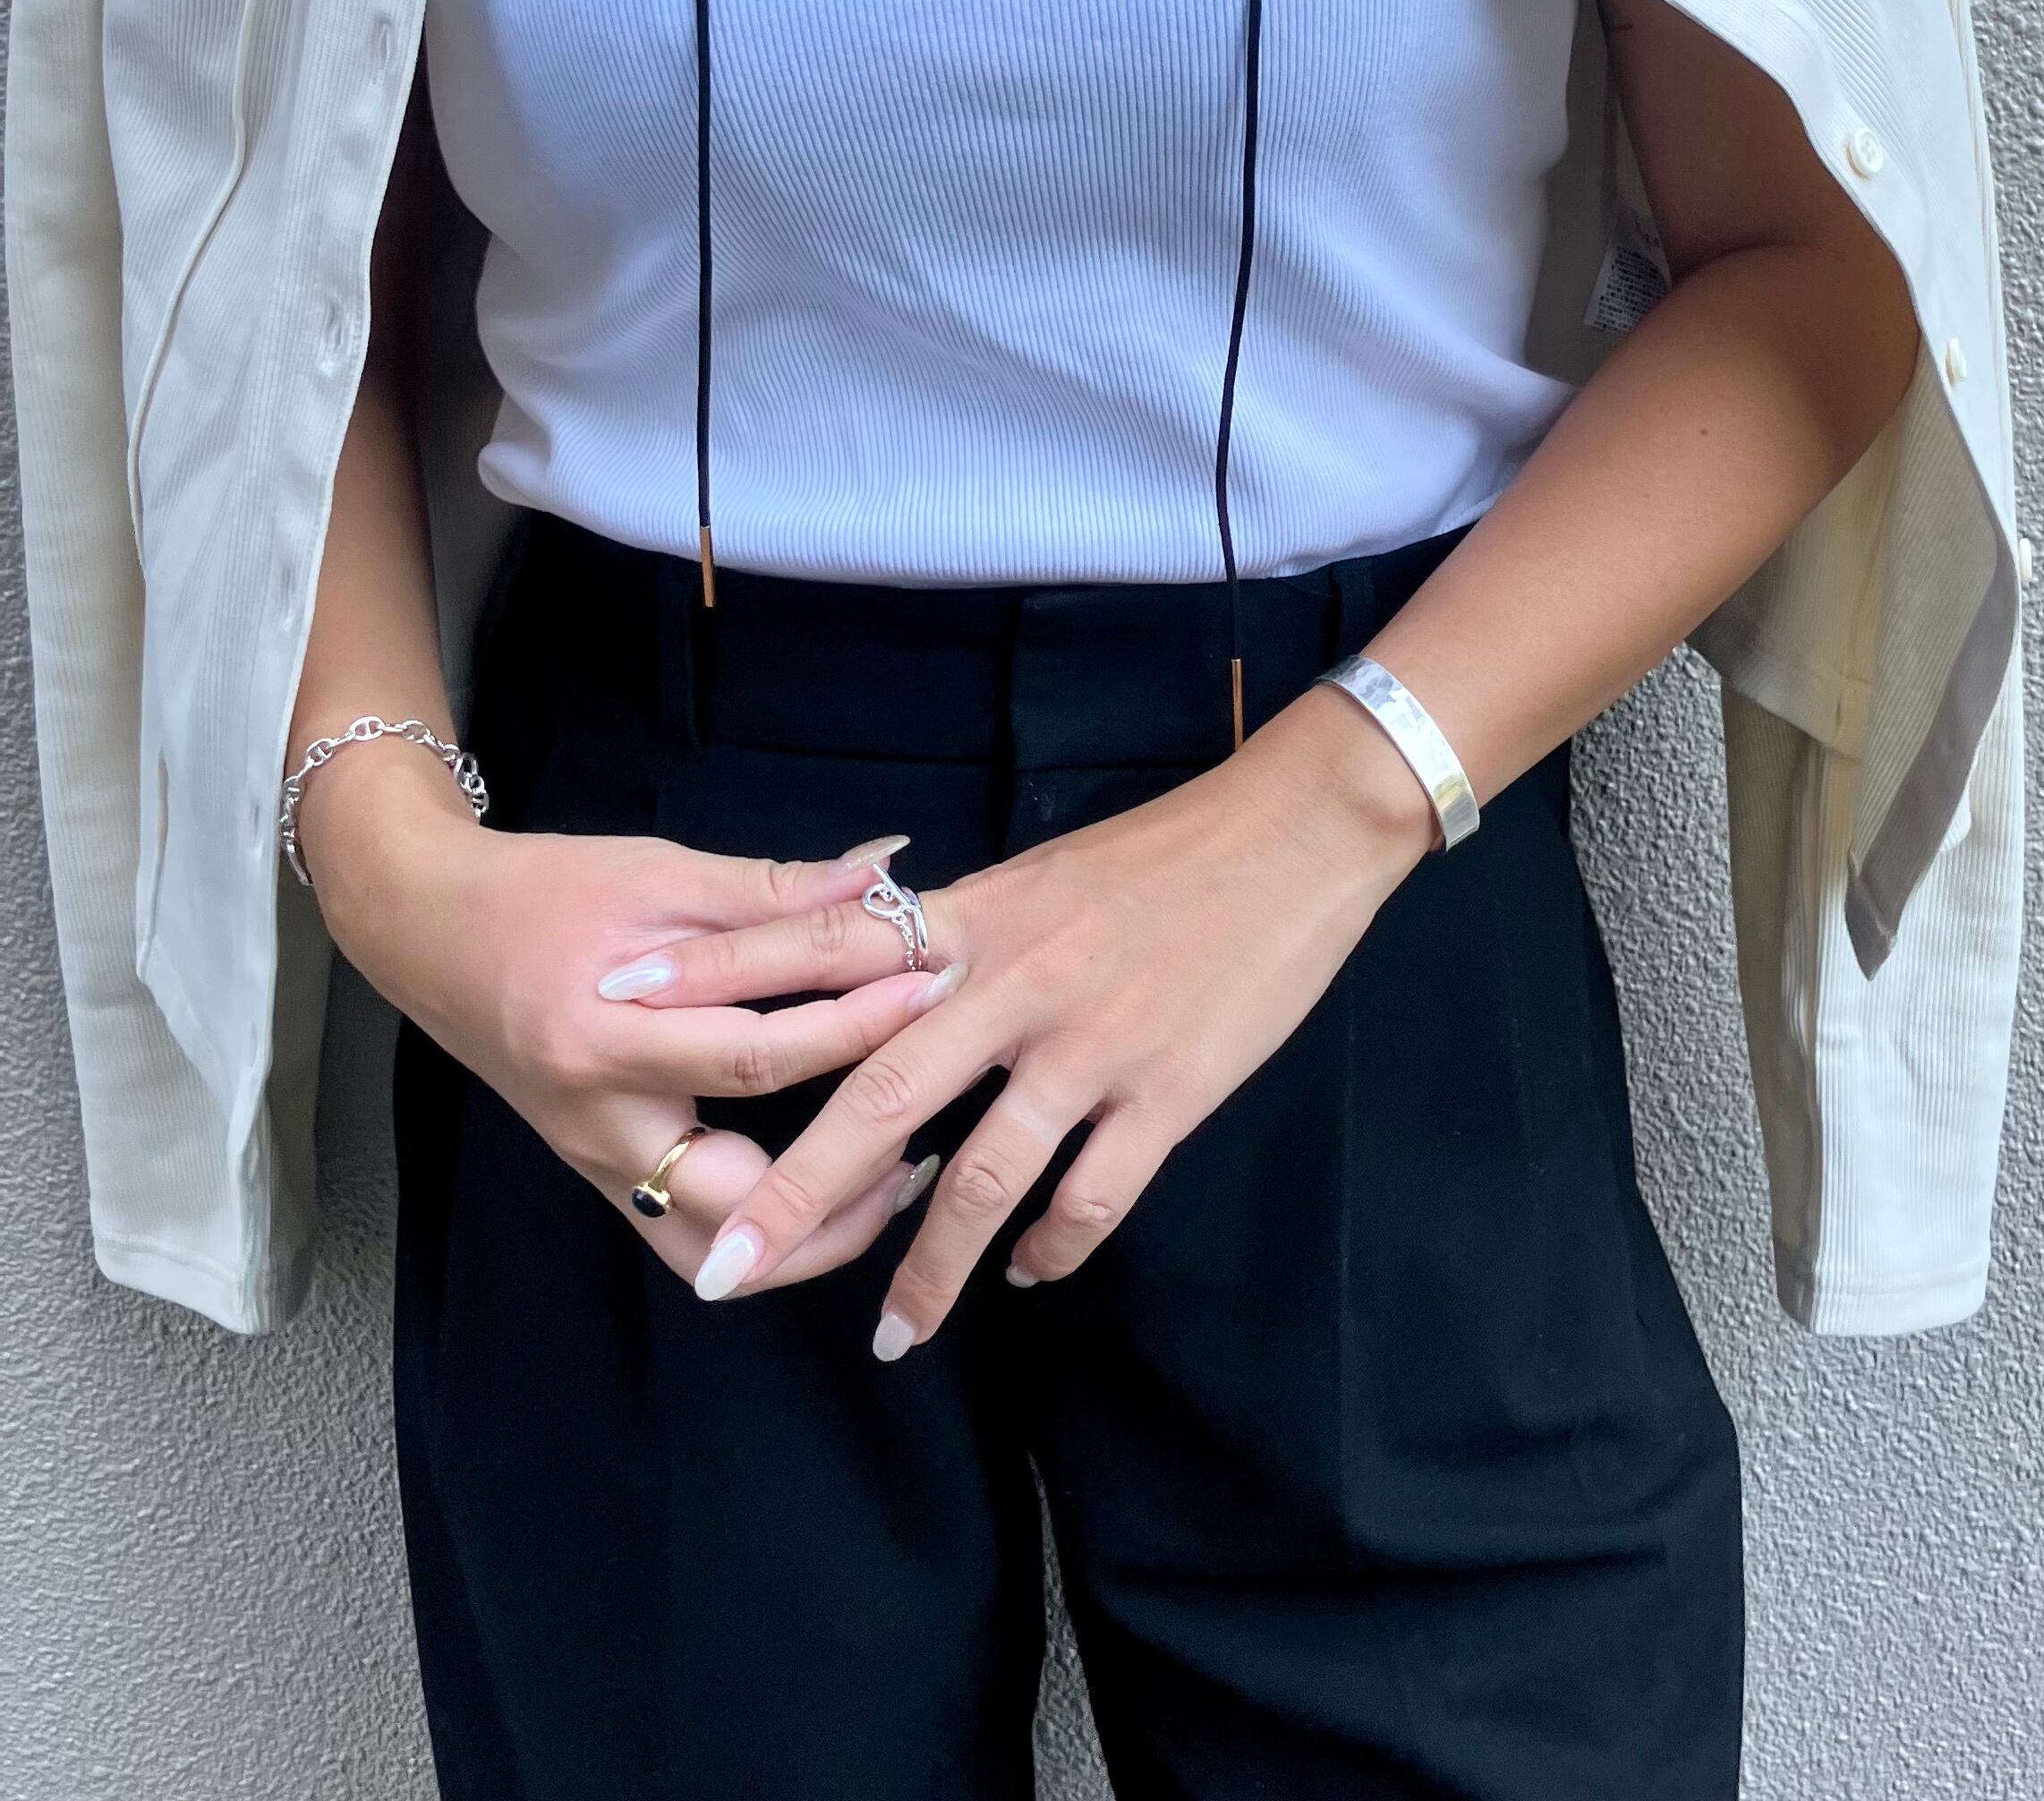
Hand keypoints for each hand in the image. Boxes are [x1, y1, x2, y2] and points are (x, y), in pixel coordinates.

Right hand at [297, 738, 961, 1287]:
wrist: (429, 928)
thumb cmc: (543, 890)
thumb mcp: (659, 872)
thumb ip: (774, 892)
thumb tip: (884, 878)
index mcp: (609, 1041)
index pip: (762, 1059)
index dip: (861, 1027)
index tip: (937, 993)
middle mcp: (600, 1125)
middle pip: (740, 1204)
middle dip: (846, 1193)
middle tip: (931, 1142)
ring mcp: (596, 1163)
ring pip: (711, 1251)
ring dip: (807, 1235)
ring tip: (889, 1176)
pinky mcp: (600, 1173)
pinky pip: (687, 1232)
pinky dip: (761, 1223)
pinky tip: (823, 1170)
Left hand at [612, 684, 1440, 1351]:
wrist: (1295, 835)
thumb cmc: (1168, 852)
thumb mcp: (1044, 874)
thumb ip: (960, 932)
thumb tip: (881, 961)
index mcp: (975, 923)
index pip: (825, 962)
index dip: (722, 988)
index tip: (622, 1011)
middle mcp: (1017, 986)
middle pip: (883, 1101)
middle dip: (797, 1193)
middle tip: (723, 1270)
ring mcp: (1093, 1046)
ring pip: (986, 1178)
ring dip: (929, 1268)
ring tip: (892, 1336)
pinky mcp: (1170, 1091)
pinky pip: (1095, 1194)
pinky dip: (1053, 1247)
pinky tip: (1027, 1275)